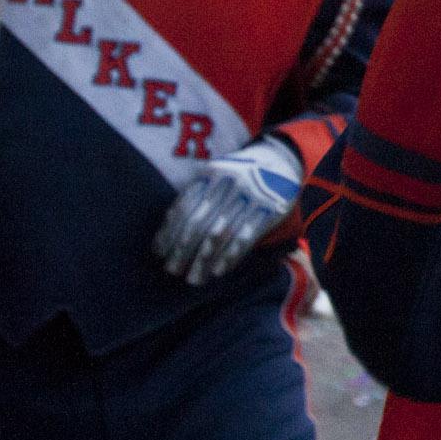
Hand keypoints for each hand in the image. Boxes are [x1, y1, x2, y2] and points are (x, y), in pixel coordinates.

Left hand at [151, 138, 302, 285]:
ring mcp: (252, 196)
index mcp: (211, 174)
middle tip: (172, 271)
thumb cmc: (240, 175)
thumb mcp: (216, 176)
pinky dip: (230, 256)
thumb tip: (165, 232)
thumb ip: (195, 197)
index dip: (169, 233)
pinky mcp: (271, 209)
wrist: (282, 160)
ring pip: (220, 234)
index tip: (159, 254)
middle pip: (199, 223)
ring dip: (204, 260)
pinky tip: (218, 271)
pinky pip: (245, 237)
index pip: (184, 208)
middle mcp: (230, 183)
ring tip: (194, 279)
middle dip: (183, 251)